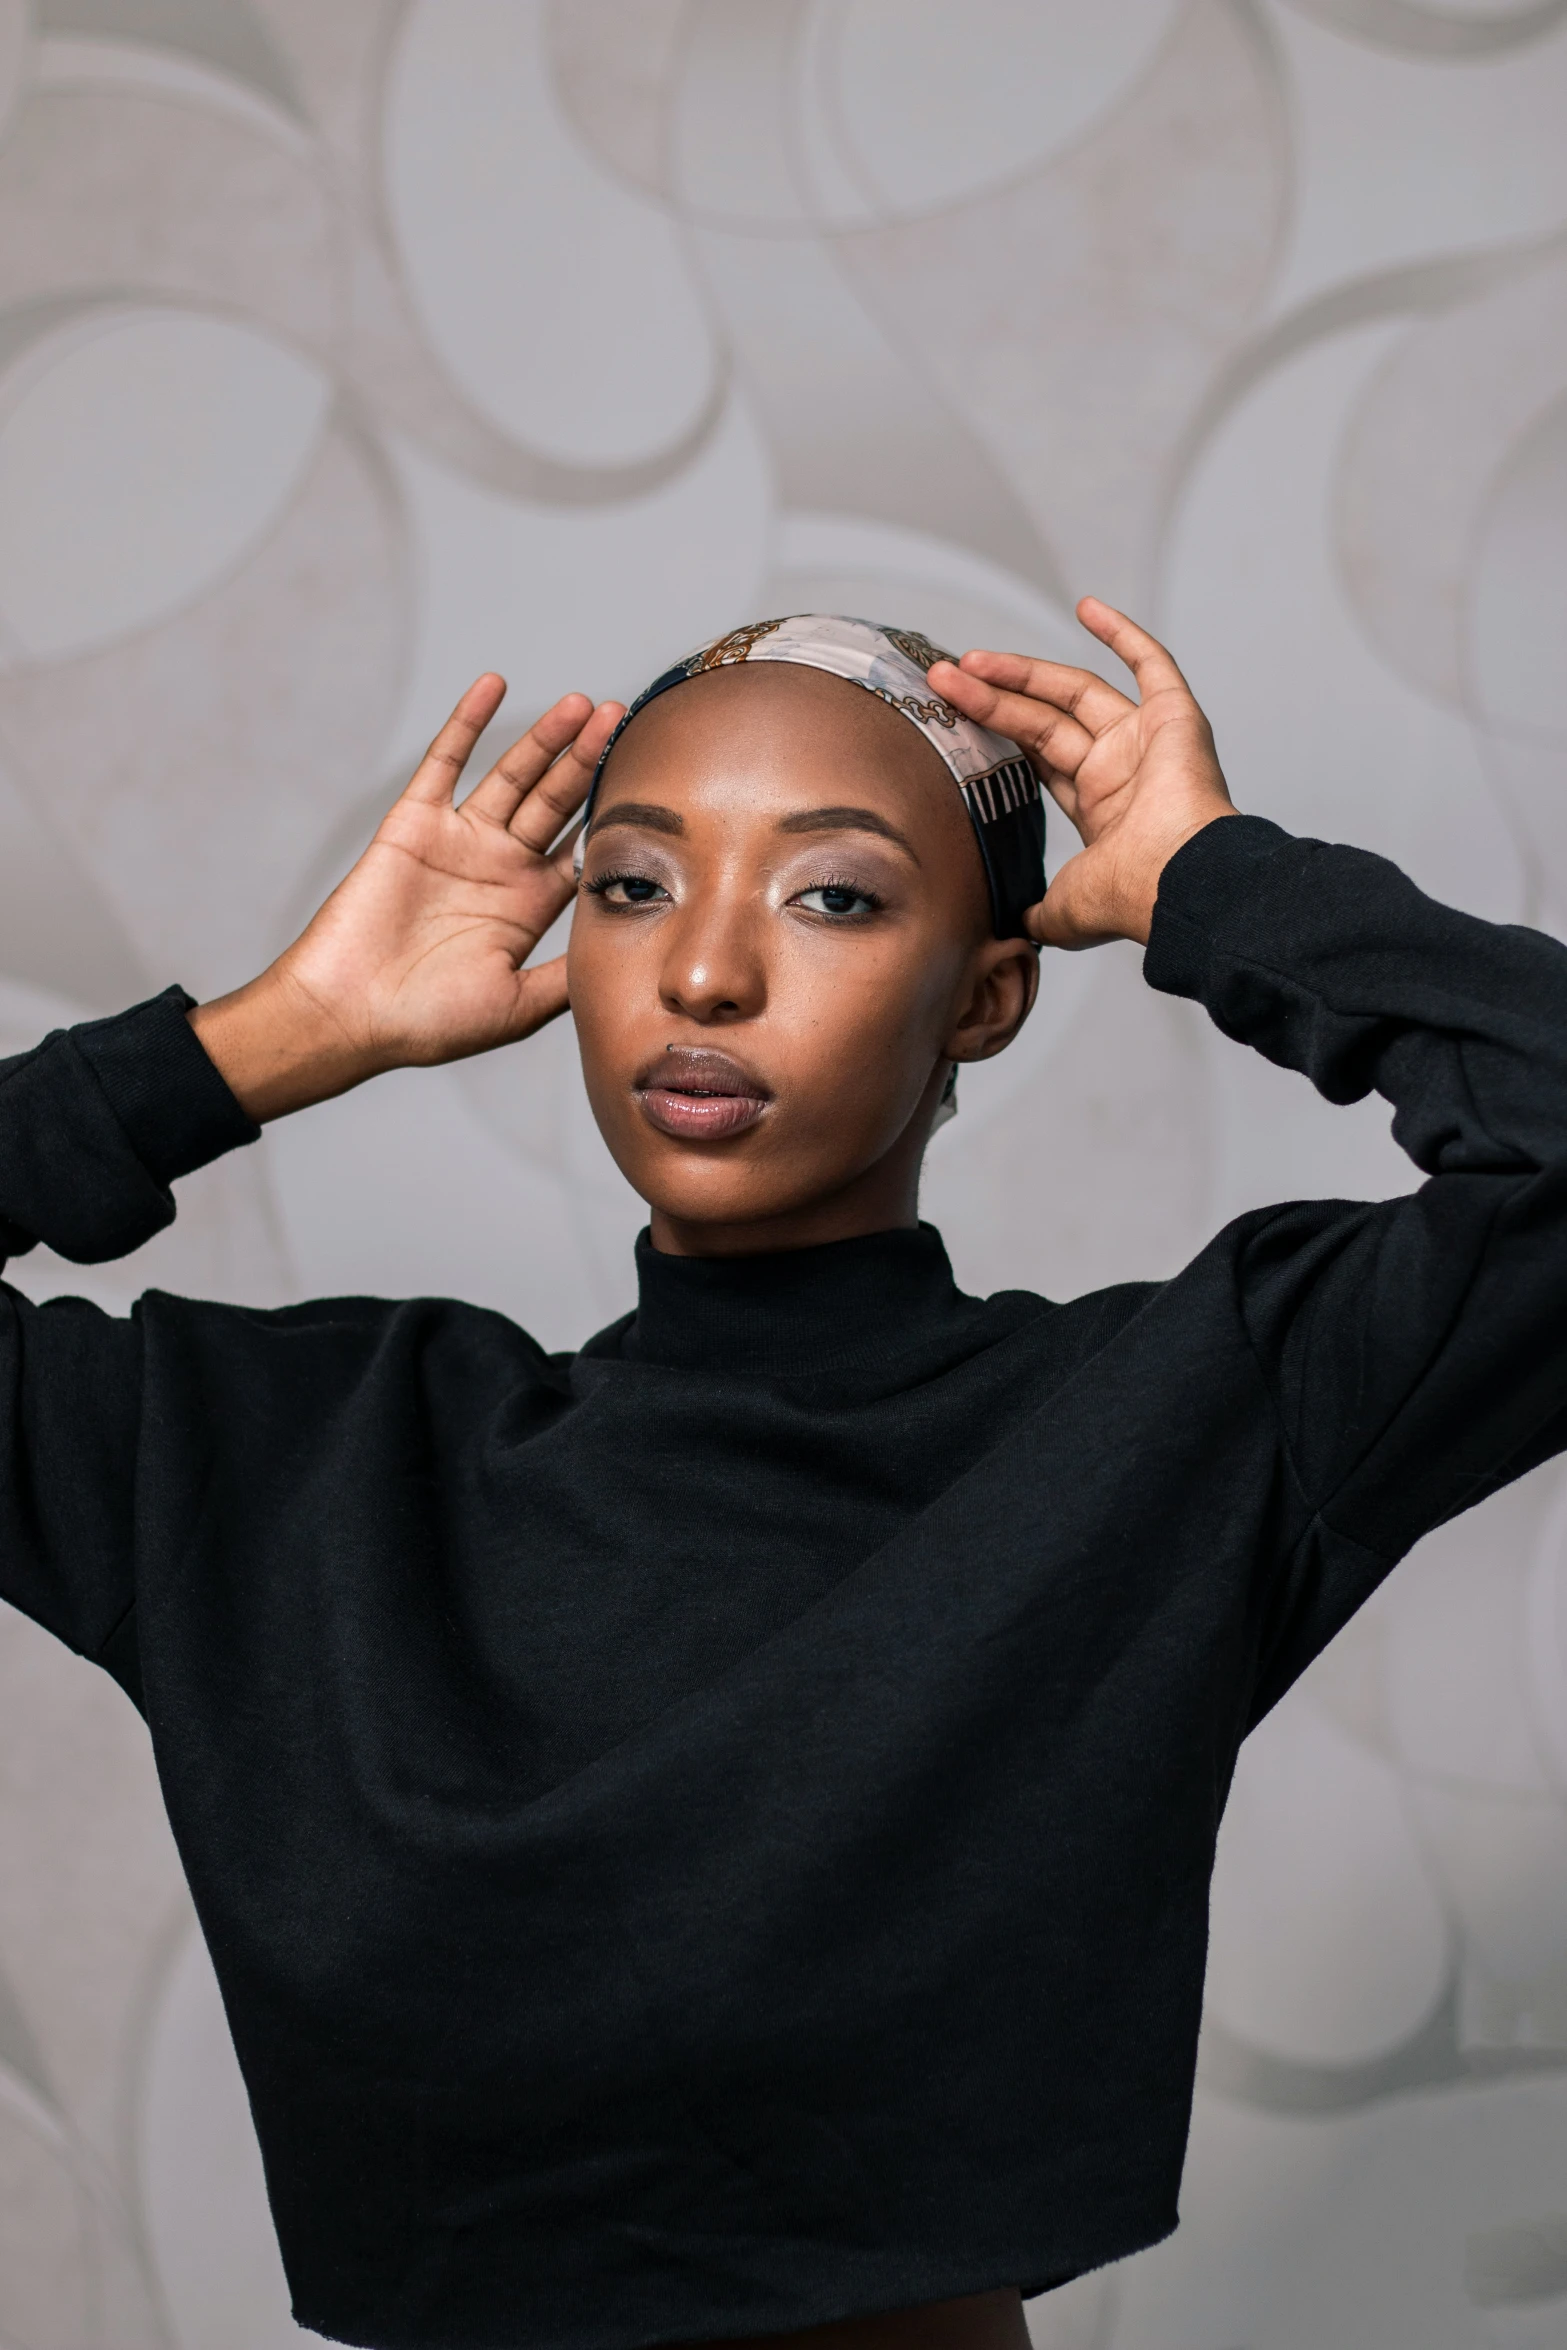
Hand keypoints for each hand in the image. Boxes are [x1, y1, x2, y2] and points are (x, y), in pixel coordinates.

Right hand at [192, 678, 624, 1120]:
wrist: (350, 1013)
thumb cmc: (429, 1023)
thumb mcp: (518, 1006)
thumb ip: (568, 976)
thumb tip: (629, 961)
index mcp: (530, 906)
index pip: (585, 848)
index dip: (615, 816)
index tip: (655, 785)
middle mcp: (500, 866)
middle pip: (557, 802)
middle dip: (589, 762)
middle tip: (623, 720)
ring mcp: (460, 840)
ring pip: (513, 775)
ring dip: (545, 738)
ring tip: (582, 704)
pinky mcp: (415, 822)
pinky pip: (445, 762)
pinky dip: (468, 723)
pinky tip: (494, 685)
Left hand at [929, 598, 1235, 948]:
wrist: (1174, 882)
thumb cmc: (1129, 898)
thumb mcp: (1063, 912)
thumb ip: (1038, 914)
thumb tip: (1014, 929)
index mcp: (1101, 809)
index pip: (1039, 758)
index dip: (997, 735)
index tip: (952, 717)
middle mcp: (1122, 770)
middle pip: (1044, 721)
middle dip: (991, 699)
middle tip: (942, 680)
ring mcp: (1148, 741)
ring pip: (1075, 691)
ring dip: (1022, 672)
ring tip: (969, 661)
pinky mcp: (1175, 717)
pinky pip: (1152, 663)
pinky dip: (1123, 633)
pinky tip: (1085, 608)